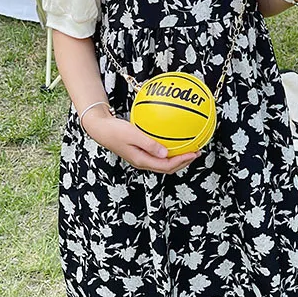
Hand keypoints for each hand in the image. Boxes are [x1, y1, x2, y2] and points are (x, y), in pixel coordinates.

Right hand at [83, 115, 198, 173]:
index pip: (166, 166)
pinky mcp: (140, 151)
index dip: (182, 161)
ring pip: (163, 162)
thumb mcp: (132, 135)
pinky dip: (168, 150)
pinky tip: (172, 139)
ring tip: (188, 148)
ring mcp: (141, 157)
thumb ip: (148, 144)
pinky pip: (158, 153)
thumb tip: (166, 153)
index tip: (194, 153)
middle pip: (167, 167)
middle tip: (196, 152)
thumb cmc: (115, 130)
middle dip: (183, 162)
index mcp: (142, 160)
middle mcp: (143, 161)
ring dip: (177, 157)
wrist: (101, 129)